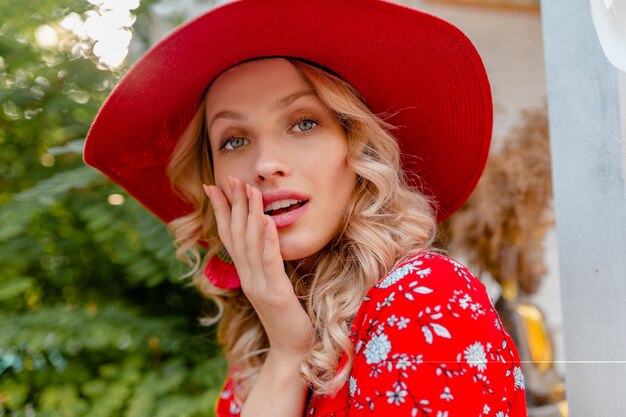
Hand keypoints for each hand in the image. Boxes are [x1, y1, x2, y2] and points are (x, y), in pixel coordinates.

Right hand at [203, 177, 312, 356]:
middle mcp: (247, 276)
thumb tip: (264, 241)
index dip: (222, 210)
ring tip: (248, 190)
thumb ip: (265, 265)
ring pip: (250, 243)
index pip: (230, 235)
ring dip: (249, 214)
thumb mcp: (272, 286)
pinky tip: (266, 221)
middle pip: (236, 234)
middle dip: (232, 204)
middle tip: (228, 178)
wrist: (291, 351)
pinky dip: (267, 240)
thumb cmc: (286, 318)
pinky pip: (269, 261)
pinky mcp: (275, 292)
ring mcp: (259, 284)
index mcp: (246, 273)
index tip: (215, 186)